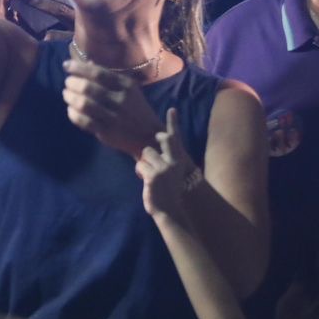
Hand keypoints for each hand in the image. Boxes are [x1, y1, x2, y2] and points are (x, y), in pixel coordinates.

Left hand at [62, 58, 162, 156]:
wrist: (149, 135)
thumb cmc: (134, 108)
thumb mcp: (128, 88)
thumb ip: (107, 76)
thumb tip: (87, 62)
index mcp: (126, 85)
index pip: (97, 73)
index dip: (78, 68)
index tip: (66, 66)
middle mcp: (120, 100)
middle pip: (87, 88)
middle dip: (72, 83)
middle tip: (67, 82)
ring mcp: (113, 117)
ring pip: (83, 104)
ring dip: (70, 97)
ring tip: (66, 94)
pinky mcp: (107, 132)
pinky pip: (83, 121)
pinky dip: (72, 113)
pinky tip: (71, 109)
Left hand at [137, 107, 198, 221]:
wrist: (169, 209)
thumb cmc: (167, 190)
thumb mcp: (169, 172)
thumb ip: (163, 159)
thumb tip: (149, 147)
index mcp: (179, 160)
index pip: (176, 138)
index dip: (173, 123)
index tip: (172, 109)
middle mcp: (174, 161)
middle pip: (161, 140)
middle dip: (155, 141)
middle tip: (154, 151)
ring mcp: (164, 167)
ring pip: (145, 153)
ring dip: (143, 163)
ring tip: (150, 176)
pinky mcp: (154, 174)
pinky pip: (139, 165)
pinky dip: (140, 172)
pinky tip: (147, 182)